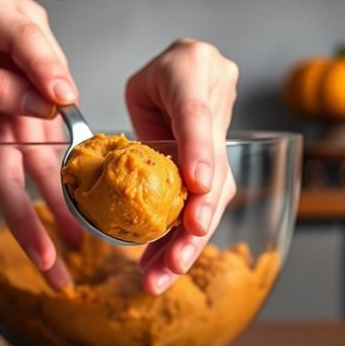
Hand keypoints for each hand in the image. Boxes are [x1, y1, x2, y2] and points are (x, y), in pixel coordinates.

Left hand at [0, 0, 82, 288]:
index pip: (29, 40)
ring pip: (37, 125)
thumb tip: (38, 101)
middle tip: (69, 209)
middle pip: (41, 97)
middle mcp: (10, 33)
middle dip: (55, 158)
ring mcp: (12, 62)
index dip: (50, 73)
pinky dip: (30, 169)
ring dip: (48, 181)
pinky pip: (22, 129)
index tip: (65, 102)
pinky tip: (47, 205)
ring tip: (63, 230)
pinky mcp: (7, 85)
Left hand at [125, 39, 237, 295]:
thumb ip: (135, 130)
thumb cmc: (153, 80)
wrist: (180, 74)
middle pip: (213, 170)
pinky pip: (204, 200)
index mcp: (191, 69)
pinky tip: (165, 264)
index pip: (196, 114)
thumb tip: (119, 181)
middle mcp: (218, 98)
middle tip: (174, 261)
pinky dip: (182, 234)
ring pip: (213, 193)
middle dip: (193, 223)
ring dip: (187, 241)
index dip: (198, 151)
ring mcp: (225, 129)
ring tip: (161, 276)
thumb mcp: (136, 90)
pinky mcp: (221, 157)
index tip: (198, 186)